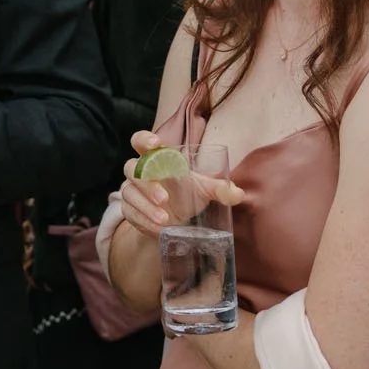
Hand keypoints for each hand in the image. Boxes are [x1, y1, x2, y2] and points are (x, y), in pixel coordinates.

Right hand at [118, 133, 243, 239]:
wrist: (176, 222)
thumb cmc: (188, 196)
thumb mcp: (205, 190)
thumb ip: (220, 189)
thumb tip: (239, 195)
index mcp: (157, 158)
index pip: (140, 141)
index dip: (144, 140)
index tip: (155, 144)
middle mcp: (141, 172)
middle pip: (133, 168)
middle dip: (147, 183)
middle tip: (165, 199)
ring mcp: (132, 191)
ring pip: (129, 192)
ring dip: (146, 206)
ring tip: (164, 220)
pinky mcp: (130, 210)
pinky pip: (131, 213)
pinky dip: (144, 221)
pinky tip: (158, 228)